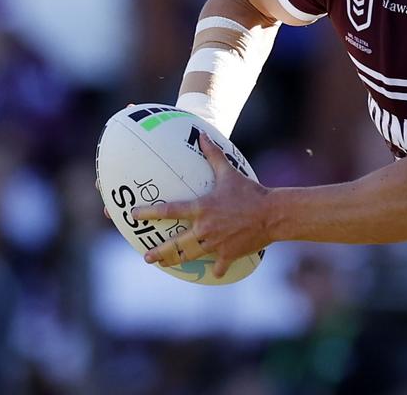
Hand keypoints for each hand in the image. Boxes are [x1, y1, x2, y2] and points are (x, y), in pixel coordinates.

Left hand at [131, 131, 271, 277]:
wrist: (273, 214)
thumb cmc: (250, 192)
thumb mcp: (229, 173)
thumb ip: (213, 155)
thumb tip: (202, 134)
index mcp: (201, 208)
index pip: (168, 211)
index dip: (148, 213)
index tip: (133, 215)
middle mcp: (204, 228)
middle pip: (175, 244)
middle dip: (158, 251)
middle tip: (146, 256)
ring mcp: (215, 244)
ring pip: (189, 256)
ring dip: (174, 261)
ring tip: (163, 264)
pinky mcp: (228, 255)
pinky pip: (218, 266)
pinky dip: (215, 269)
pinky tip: (213, 272)